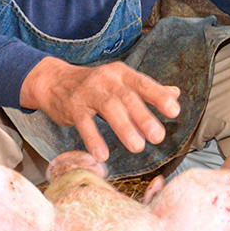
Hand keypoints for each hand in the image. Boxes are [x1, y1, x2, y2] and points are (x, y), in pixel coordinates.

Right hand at [20, 57, 181, 162]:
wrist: (54, 81)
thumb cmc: (95, 85)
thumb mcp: (121, 82)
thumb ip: (147, 90)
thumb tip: (175, 93)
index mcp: (122, 74)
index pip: (144, 84)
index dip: (159, 96)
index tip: (174, 111)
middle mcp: (107, 80)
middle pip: (127, 97)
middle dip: (143, 117)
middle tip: (158, 137)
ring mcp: (88, 92)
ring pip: (108, 108)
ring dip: (123, 128)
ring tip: (137, 147)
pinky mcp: (73, 107)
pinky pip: (84, 123)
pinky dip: (93, 139)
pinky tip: (102, 156)